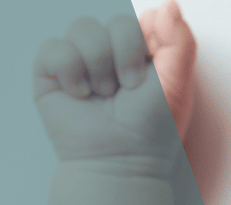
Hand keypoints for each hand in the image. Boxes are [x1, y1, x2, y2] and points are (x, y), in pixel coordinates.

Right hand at [33, 3, 196, 168]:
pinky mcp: (50, 74)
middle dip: (125, 55)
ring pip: (83, 27)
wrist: (120, 162)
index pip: (141, 19)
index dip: (145, 42)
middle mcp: (110, 52)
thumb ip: (179, 40)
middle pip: (115, 20)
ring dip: (98, 64)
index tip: (150, 75)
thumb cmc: (151, 130)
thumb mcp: (177, 83)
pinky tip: (80, 94)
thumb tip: (167, 2)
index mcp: (140, 51)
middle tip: (129, 89)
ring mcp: (80, 61)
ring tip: (103, 95)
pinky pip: (54, 47)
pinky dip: (70, 70)